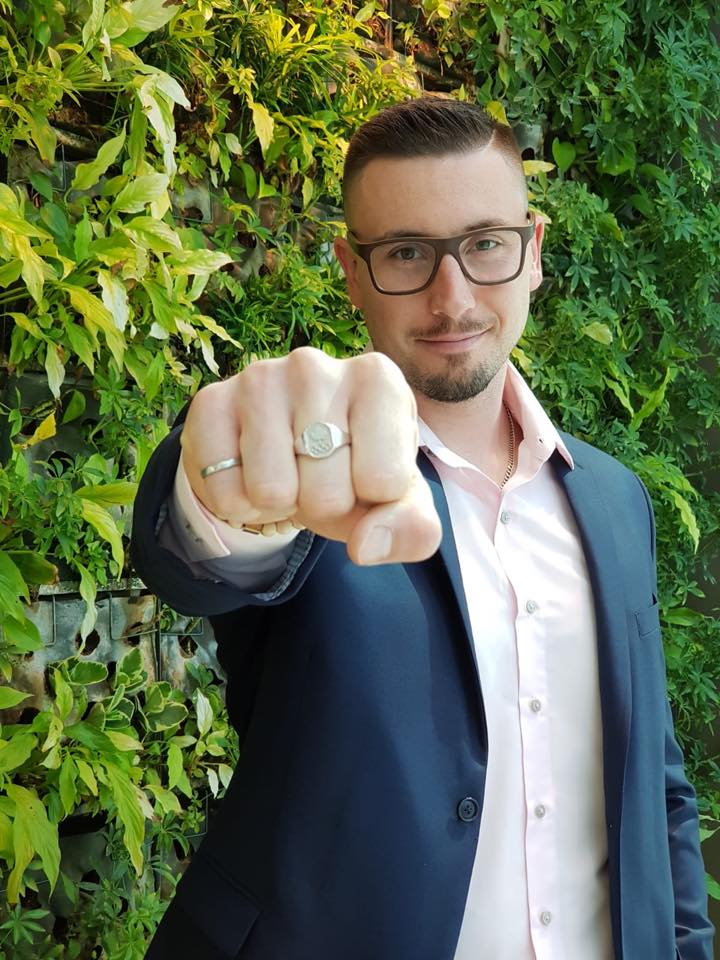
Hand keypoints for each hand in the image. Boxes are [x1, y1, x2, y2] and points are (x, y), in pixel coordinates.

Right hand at [180, 347, 441, 564]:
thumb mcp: (398, 499)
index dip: (373, 500)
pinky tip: (250, 470)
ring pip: (272, 491)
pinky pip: (223, 491)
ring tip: (287, 474)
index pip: (385, 482)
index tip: (363, 476)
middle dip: (323, 505)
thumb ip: (413, 528)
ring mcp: (258, 377)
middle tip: (318, 478)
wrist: (284, 454)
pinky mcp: (210, 400)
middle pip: (327, 493)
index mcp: (379, 380)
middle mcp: (316, 365)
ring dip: (280, 503)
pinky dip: (237, 501)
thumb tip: (367, 545)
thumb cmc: (352, 468)